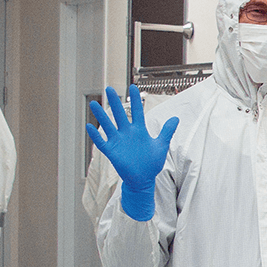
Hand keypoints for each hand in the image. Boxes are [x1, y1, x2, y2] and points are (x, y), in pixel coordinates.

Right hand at [86, 85, 178, 220]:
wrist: (143, 178)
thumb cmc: (151, 162)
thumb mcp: (161, 145)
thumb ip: (167, 132)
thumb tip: (176, 118)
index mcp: (139, 130)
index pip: (137, 111)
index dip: (135, 100)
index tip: (133, 87)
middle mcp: (127, 133)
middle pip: (120, 114)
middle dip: (115, 102)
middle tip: (110, 88)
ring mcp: (118, 141)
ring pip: (108, 125)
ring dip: (101, 115)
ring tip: (94, 103)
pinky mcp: (112, 151)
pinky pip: (101, 142)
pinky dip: (95, 135)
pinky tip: (89, 126)